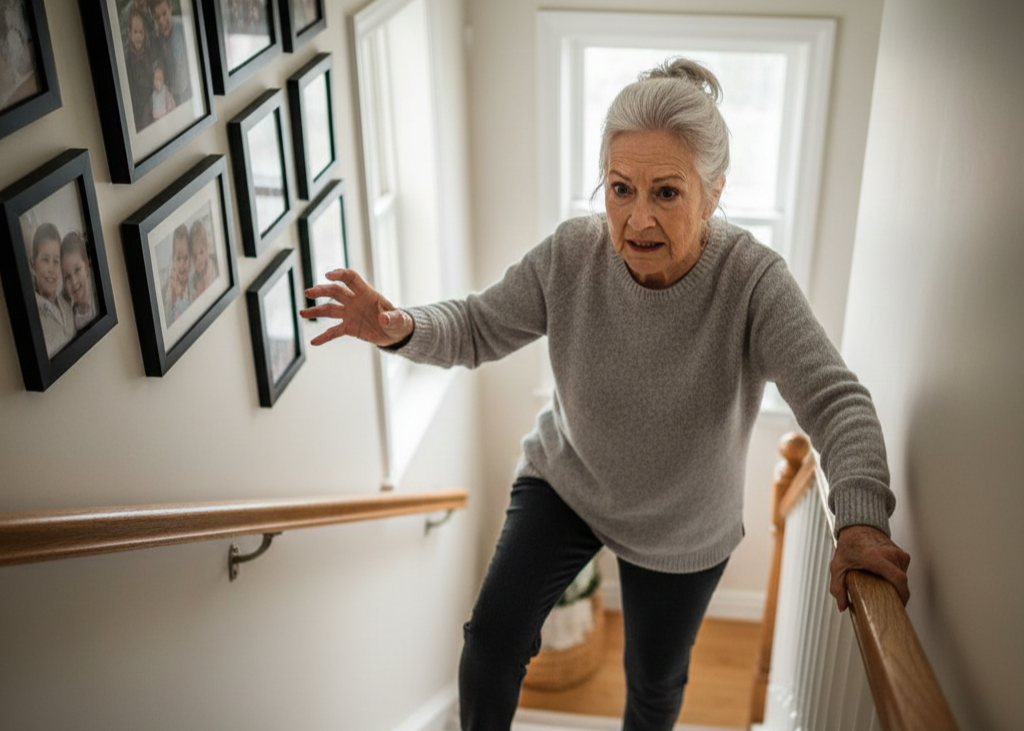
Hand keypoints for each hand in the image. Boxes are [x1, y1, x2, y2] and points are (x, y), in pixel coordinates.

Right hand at [299, 268, 413, 347]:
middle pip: (335, 292)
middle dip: (322, 291)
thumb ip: (392, 318)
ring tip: (302, 313)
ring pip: (330, 310)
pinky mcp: (349, 327)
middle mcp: (355, 301)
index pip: (351, 278)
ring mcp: (350, 314)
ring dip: (316, 311)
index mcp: (367, 293)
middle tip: (309, 292)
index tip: (328, 276)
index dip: (339, 274)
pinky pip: (334, 332)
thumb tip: (384, 318)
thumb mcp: (399, 320)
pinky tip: (314, 341)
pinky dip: (324, 337)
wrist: (396, 333)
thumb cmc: (398, 321)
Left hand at [829, 524, 909, 611]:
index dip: (901, 595)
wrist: (858, 527)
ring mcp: (898, 553)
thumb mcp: (838, 566)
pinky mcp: (902, 554)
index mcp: (875, 557)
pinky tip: (886, 578)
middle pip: (901, 581)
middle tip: (887, 602)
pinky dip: (897, 577)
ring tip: (884, 588)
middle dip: (897, 594)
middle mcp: (890, 554)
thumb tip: (842, 605)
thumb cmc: (849, 544)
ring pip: (903, 576)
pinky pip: (903, 571)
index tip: (898, 604)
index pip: (897, 578)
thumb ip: (838, 587)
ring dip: (896, 585)